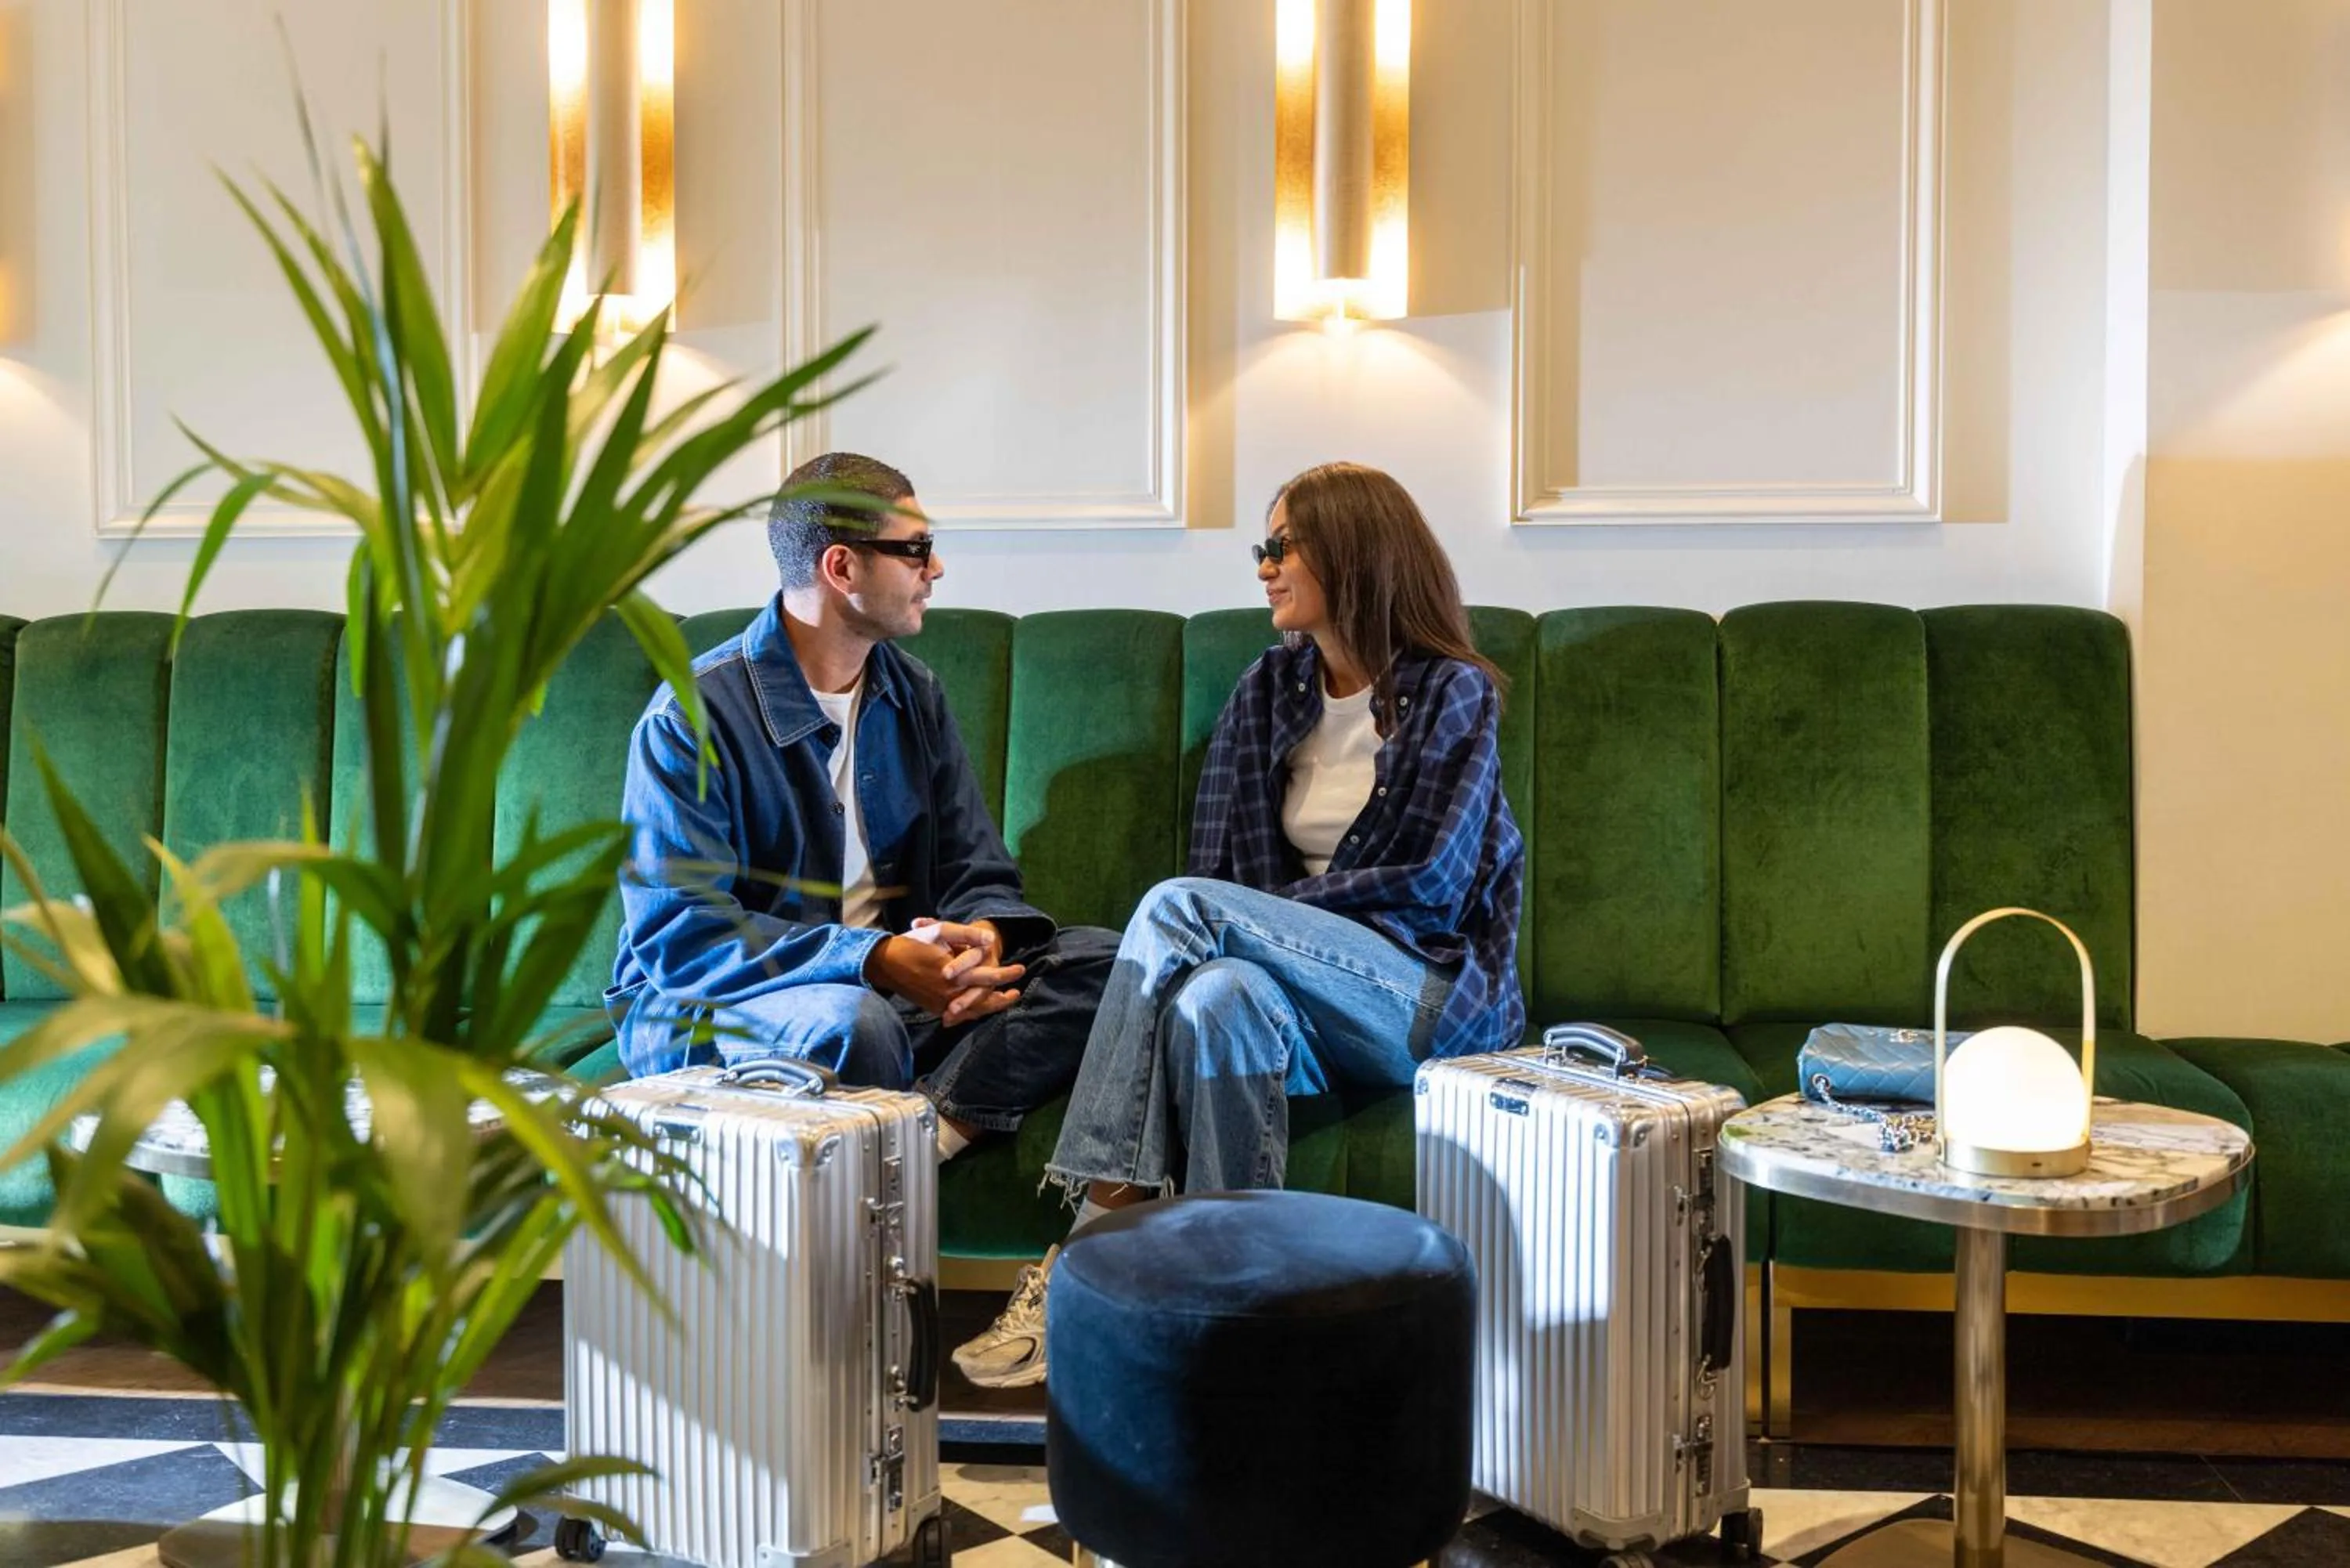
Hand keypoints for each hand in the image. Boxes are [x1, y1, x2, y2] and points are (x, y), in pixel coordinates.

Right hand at [867, 925, 1023, 1020]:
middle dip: (1003, 997)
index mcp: (954, 975)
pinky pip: (958, 1015)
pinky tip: (980, 1008)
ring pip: (973, 1012)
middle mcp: (950, 994)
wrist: (884, 963)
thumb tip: (990, 940)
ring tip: (1004, 1001)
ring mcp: (941, 1004)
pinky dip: (972, 1012)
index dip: (1006, 974)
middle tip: (1017, 992)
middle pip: (984, 1000)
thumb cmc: (913, 944)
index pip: (988, 977)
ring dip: (990, 1007)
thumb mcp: (940, 931)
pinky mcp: (934, 1008)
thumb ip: (967, 935)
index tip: (1021, 970)